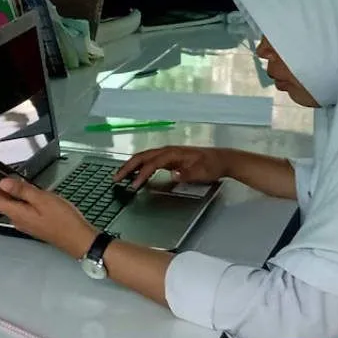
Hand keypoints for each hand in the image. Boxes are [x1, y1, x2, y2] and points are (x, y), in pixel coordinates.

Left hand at [0, 175, 97, 258]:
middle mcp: (17, 220)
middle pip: (0, 201)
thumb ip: (21, 190)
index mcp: (16, 213)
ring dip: (13, 192)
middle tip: (11, 173)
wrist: (79, 239)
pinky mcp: (34, 224)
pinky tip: (34, 194)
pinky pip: (21, 209)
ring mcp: (25, 223)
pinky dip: (22, 199)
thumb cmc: (64, 221)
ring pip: (11, 205)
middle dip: (1, 186)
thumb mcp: (42, 199)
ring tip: (25, 181)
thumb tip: (3, 182)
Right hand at [112, 146, 231, 189]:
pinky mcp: (169, 158)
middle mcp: (167, 151)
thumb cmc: (212, 165)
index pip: (151, 164)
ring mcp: (167, 154)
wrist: (222, 160)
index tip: (133, 185)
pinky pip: (148, 160)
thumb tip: (173, 174)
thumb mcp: (202, 172)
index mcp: (173, 153)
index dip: (141, 174)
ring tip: (119, 175)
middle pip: (141, 157)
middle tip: (115, 178)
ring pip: (143, 157)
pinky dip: (138, 165)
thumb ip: (187, 174)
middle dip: (127, 167)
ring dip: (130, 166)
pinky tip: (135, 172)